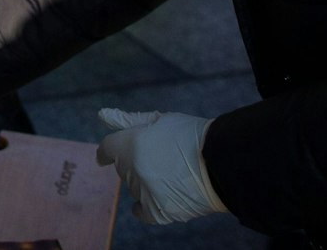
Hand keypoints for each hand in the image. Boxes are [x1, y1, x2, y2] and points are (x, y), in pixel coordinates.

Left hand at [95, 109, 226, 224]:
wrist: (223, 162)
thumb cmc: (193, 136)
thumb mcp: (161, 120)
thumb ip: (129, 120)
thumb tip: (103, 115)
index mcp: (131, 144)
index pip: (107, 149)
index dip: (108, 152)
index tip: (107, 156)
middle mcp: (133, 169)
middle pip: (123, 168)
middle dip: (135, 162)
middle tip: (161, 158)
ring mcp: (144, 191)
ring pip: (135, 187)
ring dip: (146, 181)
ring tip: (173, 174)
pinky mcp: (157, 211)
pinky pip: (142, 211)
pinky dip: (146, 206)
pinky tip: (156, 197)